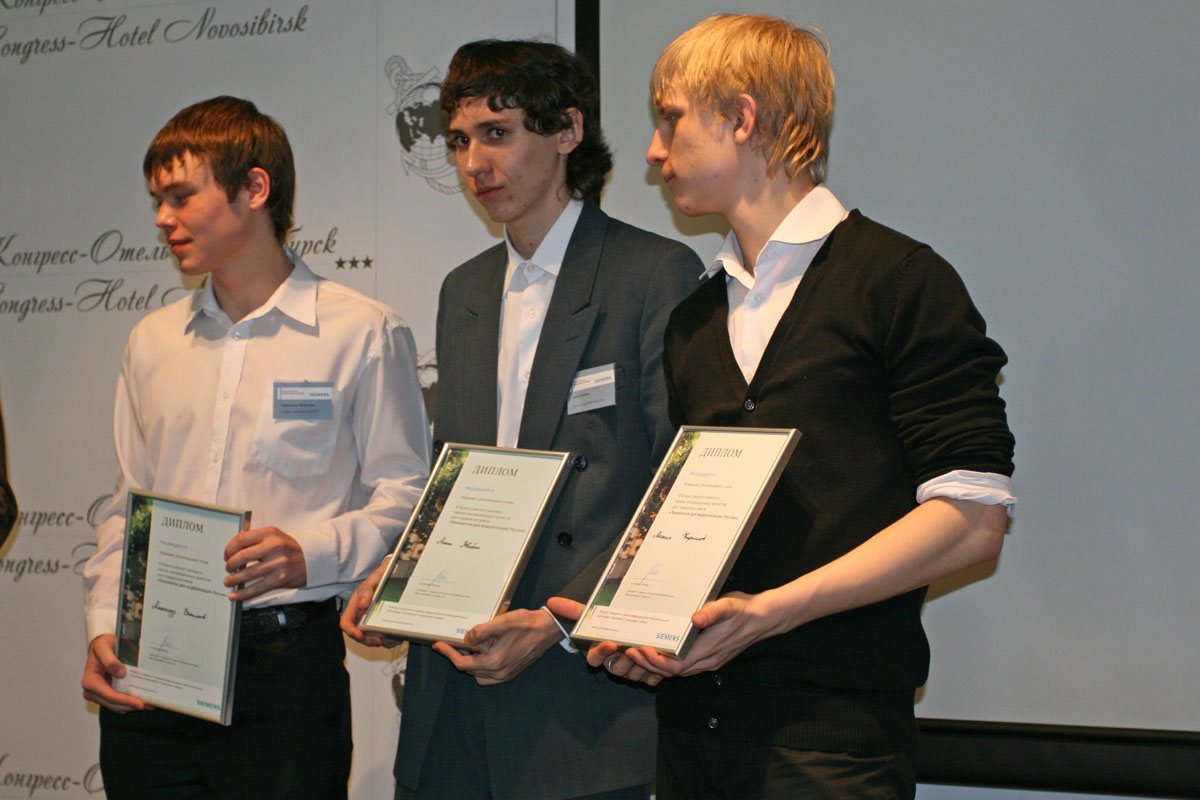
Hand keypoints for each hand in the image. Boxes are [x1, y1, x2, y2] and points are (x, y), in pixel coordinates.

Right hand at [81, 634, 147, 712]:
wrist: (101, 646)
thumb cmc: (102, 646)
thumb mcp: (103, 648)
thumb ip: (110, 660)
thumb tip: (121, 673)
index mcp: (90, 682)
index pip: (110, 696)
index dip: (125, 701)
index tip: (140, 704)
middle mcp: (92, 691)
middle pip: (114, 704)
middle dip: (131, 705)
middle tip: (149, 705)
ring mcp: (99, 694)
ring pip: (116, 705)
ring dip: (131, 706)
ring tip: (149, 704)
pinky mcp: (105, 693)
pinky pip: (118, 701)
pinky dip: (129, 702)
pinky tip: (142, 699)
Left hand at [223, 526, 306, 601]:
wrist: (311, 559)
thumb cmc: (289, 549)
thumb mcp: (275, 536)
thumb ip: (255, 539)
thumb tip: (232, 548)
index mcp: (270, 533)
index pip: (241, 539)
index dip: (229, 548)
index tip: (227, 555)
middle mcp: (275, 546)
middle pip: (242, 556)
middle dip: (230, 565)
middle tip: (228, 568)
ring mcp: (278, 563)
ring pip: (247, 574)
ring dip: (234, 580)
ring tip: (228, 581)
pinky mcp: (280, 579)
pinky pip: (257, 588)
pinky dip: (243, 593)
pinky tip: (234, 595)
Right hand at [340, 561, 402, 647]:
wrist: (392, 577)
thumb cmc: (378, 579)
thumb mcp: (371, 582)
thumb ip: (365, 592)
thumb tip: (361, 605)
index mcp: (354, 609)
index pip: (346, 623)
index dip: (350, 631)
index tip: (359, 635)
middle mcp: (361, 618)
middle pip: (360, 636)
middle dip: (369, 640)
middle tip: (379, 640)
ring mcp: (372, 623)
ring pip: (373, 639)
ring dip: (382, 642)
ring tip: (392, 639)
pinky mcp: (383, 625)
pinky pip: (385, 638)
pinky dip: (390, 641)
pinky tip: (398, 637)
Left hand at [432, 607, 561, 685]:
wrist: (549, 629)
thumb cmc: (528, 624)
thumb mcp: (502, 622)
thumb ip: (481, 631)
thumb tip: (466, 638)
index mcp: (495, 661)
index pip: (463, 663)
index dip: (448, 654)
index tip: (439, 645)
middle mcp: (500, 672)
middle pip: (469, 670)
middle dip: (458, 657)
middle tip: (451, 643)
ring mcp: (507, 674)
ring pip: (479, 675)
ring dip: (470, 663)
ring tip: (467, 647)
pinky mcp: (511, 672)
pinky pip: (490, 676)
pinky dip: (482, 667)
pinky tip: (483, 652)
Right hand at [545, 596, 661, 686]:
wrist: (670, 632)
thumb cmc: (631, 620)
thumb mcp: (607, 610)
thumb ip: (578, 610)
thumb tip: (551, 601)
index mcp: (607, 649)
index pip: (594, 659)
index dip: (600, 654)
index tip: (610, 643)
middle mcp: (620, 661)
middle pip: (614, 670)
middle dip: (622, 661)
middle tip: (631, 648)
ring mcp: (638, 670)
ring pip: (633, 676)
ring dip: (640, 663)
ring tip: (648, 648)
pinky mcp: (657, 674)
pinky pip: (653, 679)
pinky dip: (657, 668)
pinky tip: (661, 655)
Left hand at [623, 590, 781, 678]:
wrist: (763, 619)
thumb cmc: (743, 611)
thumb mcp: (728, 606)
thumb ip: (712, 612)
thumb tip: (696, 618)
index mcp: (709, 650)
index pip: (675, 666)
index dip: (655, 662)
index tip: (639, 650)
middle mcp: (707, 661)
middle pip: (672, 673)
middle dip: (649, 664)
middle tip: (629, 651)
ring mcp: (709, 662)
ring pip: (678, 672)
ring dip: (657, 665)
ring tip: (638, 653)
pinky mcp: (710, 659)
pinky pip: (685, 668)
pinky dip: (668, 664)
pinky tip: (658, 654)